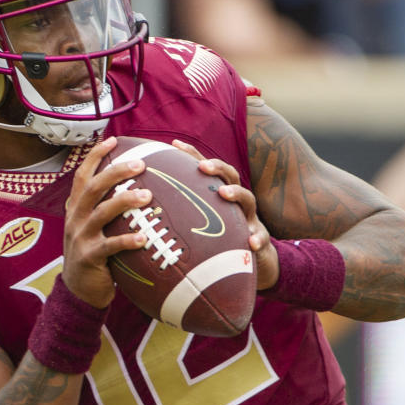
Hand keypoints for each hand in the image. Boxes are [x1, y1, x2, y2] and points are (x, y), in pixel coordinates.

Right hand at [62, 137, 149, 307]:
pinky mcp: (88, 257)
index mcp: (75, 208)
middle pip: (92, 188)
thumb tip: (137, 186)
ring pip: (101, 213)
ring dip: (124, 201)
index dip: (95, 156)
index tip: (113, 140)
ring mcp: (79, 237)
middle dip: (115, 172)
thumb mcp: (92, 227)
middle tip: (140, 164)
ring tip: (148, 195)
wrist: (77, 291)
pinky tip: (144, 237)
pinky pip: (109, 246)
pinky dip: (127, 240)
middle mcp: (74, 219)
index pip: (81, 175)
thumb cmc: (94, 254)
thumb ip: (105, 209)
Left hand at [171, 140, 277, 288]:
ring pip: (248, 200)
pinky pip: (261, 238)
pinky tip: (251, 242)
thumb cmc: (220, 239)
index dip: (192, 154)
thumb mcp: (201, 222)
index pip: (207, 170)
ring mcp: (250, 219)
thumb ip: (180, 211)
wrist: (255, 261)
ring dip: (236, 194)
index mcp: (219, 195)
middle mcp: (236, 202)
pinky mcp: (260, 240)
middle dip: (216, 168)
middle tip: (201, 166)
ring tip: (222, 193)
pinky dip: (257, 238)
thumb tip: (143, 204)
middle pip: (230, 176)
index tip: (174, 144)